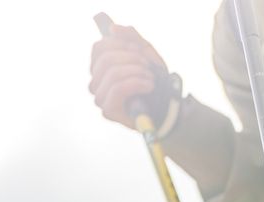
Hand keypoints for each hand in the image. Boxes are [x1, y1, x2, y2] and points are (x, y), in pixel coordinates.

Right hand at [89, 14, 170, 128]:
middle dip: (132, 59)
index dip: (121, 44)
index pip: (99, 48)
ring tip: (150, 78)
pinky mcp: (108, 110)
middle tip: (148, 67)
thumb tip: (113, 29)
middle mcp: (95, 83)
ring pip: (112, 73)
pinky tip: (149, 86)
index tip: (140, 51)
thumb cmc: (154, 82)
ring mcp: (100, 98)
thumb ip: (132, 37)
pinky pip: (118, 88)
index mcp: (99, 68)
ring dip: (137, 72)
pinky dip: (137, 83)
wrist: (167, 110)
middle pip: (106, 59)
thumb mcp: (146, 54)